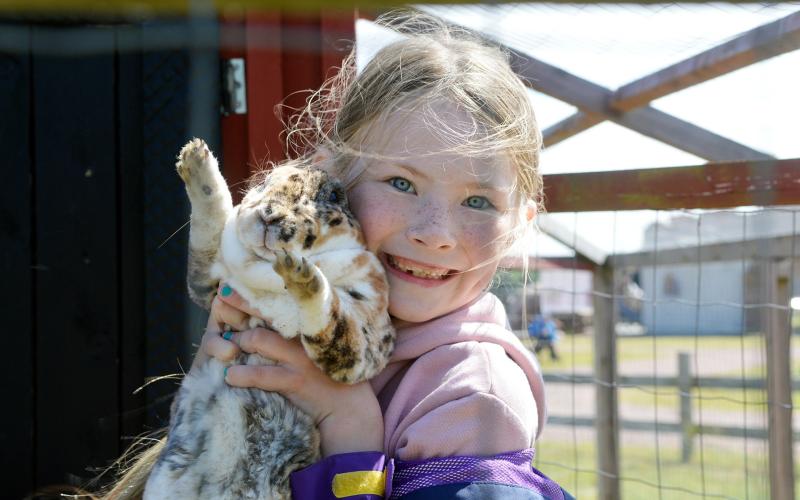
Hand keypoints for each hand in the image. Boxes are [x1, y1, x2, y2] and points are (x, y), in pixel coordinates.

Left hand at [201, 284, 383, 457]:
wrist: (350, 409)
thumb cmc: (331, 376)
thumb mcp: (320, 349)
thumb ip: (298, 334)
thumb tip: (262, 325)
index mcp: (310, 324)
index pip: (277, 303)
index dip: (250, 296)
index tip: (227, 288)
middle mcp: (305, 334)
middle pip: (263, 315)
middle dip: (237, 312)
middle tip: (219, 310)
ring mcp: (300, 356)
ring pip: (258, 339)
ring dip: (237, 342)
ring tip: (225, 348)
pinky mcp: (296, 380)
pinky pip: (261, 374)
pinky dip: (242, 374)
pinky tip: (229, 376)